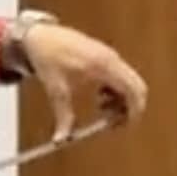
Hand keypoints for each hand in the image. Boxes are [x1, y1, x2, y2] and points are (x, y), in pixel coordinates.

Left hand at [12, 14, 148, 139]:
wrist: (39, 35)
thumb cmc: (47, 56)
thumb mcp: (55, 89)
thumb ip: (63, 116)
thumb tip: (61, 140)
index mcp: (103, 66)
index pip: (133, 90)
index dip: (134, 111)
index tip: (123, 126)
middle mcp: (112, 59)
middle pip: (137, 87)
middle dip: (129, 108)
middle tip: (113, 123)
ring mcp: (110, 56)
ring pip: (130, 82)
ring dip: (121, 100)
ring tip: (101, 108)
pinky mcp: (105, 56)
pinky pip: (121, 76)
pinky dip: (116, 90)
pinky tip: (99, 96)